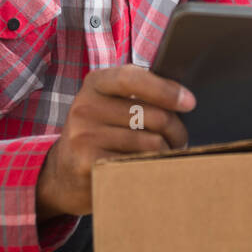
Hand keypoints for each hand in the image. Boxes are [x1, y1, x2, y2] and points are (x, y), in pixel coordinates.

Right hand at [36, 64, 194, 217]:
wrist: (62, 174)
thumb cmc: (99, 135)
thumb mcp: (108, 105)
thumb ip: (137, 95)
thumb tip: (183, 98)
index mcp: (94, 84)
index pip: (133, 78)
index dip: (165, 90)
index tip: (189, 103)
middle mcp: (85, 107)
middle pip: (152, 115)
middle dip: (176, 130)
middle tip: (180, 140)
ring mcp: (84, 136)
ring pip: (151, 143)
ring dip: (167, 152)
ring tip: (166, 156)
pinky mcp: (88, 164)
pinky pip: (139, 165)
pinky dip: (152, 168)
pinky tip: (149, 169)